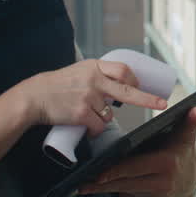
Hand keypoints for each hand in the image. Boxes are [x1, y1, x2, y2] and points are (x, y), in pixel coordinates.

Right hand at [14, 59, 167, 135]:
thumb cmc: (57, 86)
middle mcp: (94, 80)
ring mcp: (89, 96)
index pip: (123, 70)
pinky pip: (98, 126)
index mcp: (94, 66)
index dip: (135, 79)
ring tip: (85, 112)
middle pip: (128, 90)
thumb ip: (98, 75)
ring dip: (102, 118)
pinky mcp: (82, 113)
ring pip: (110, 114)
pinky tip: (84, 126)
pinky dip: (94, 129)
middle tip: (161, 104)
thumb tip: (120, 85)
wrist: (34, 97)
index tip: (143, 86)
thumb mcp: (79, 71)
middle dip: (147, 99)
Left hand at [79, 106, 195, 196]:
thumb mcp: (185, 137)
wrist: (191, 181)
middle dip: (101, 183)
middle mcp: (162, 184)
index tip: (95, 174)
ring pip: (123, 192)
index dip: (113, 171)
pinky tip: (112, 187)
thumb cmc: (180, 154)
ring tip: (87, 185)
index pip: (132, 168)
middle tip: (82, 182)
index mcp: (166, 164)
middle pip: (124, 182)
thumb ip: (189, 122)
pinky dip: (121, 193)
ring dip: (106, 188)